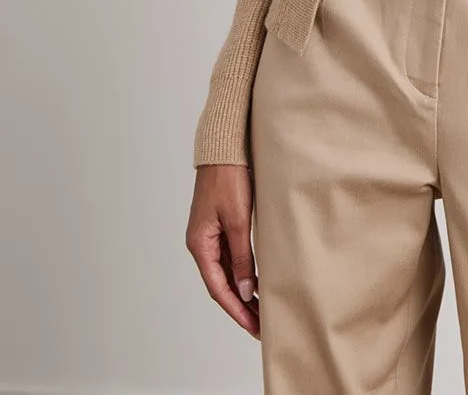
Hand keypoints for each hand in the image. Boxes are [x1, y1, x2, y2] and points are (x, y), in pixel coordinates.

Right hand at [186, 164, 260, 338]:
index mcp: (200, 244)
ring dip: (241, 291)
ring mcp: (209, 235)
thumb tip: (244, 291)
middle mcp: (201, 243)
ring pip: (225, 272)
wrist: (224, 148)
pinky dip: (241, 272)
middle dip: (240, 306)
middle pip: (221, 284)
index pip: (218, 288)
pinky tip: (254, 281)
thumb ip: (241, 256)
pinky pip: (228, 257)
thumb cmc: (229, 179)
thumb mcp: (238, 220)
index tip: (253, 327)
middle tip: (261, 325)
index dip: (236, 310)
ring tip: (260, 308)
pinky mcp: (219, 225)